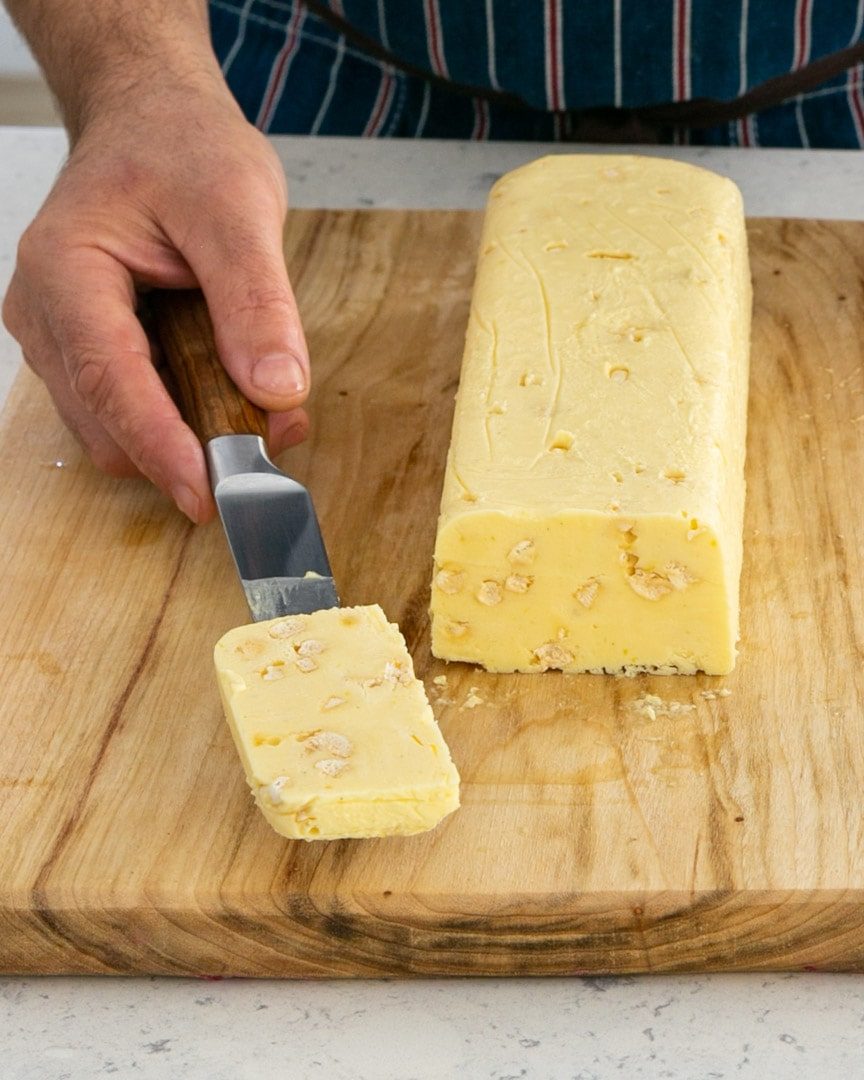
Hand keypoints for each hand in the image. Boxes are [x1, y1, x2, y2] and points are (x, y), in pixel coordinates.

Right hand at [2, 83, 309, 523]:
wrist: (152, 124)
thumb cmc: (181, 149)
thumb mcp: (237, 209)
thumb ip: (256, 303)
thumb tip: (276, 391)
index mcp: (67, 269)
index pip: (108, 378)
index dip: (159, 444)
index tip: (205, 494)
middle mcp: (46, 314)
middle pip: (108, 420)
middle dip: (186, 446)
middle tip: (267, 442)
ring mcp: (60, 339)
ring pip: (118, 427)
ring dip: (190, 435)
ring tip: (259, 408)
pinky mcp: (87, 354)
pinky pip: (132, 410)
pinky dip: (184, 418)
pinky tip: (231, 392)